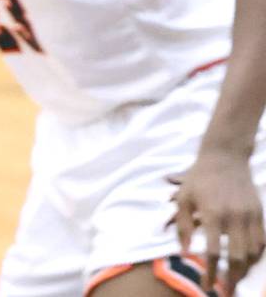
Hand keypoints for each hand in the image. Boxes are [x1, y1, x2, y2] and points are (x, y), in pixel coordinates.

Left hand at [171, 151, 264, 292]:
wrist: (225, 157)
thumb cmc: (198, 178)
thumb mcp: (183, 198)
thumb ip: (183, 226)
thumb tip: (185, 251)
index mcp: (213, 214)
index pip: (215, 252)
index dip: (212, 273)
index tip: (207, 286)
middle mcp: (235, 217)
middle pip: (238, 257)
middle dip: (232, 279)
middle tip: (224, 292)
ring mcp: (250, 215)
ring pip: (254, 252)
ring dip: (246, 270)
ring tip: (235, 281)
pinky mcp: (260, 213)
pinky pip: (262, 241)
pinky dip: (256, 256)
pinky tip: (248, 264)